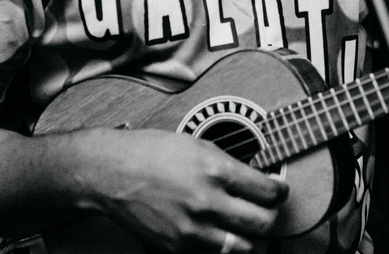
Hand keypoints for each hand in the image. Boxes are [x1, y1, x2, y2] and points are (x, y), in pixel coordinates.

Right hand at [83, 129, 287, 252]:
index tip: (278, 190)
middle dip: (270, 217)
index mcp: (214, 170)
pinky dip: (220, 247)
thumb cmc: (150, 152)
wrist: (110, 172)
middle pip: (262, 225)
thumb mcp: (196, 145)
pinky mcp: (176, 248)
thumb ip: (228, 165)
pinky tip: (216, 231)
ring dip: (249, 238)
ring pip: (244, 249)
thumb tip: (256, 180)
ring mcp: (192, 230)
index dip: (279, 191)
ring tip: (244, 226)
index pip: (268, 192)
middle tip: (265, 210)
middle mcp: (206, 202)